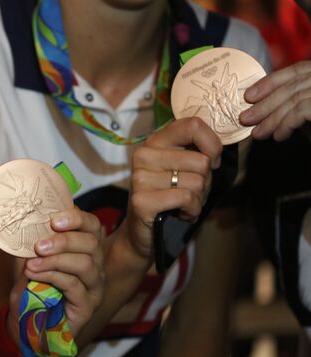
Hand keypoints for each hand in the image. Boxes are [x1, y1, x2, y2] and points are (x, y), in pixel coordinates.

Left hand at [7, 208, 104, 341]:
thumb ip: (33, 245)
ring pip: (86, 264)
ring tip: (33, 263)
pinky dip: (53, 276)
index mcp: (85, 250)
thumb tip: (28, 224)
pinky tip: (36, 275)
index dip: (77, 218)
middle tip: (39, 245)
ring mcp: (94, 288)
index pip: (93, 226)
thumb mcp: (28, 261)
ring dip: (56, 259)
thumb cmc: (31, 291)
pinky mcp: (88, 307)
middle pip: (92, 243)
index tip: (54, 220)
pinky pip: (74, 285)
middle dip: (64, 240)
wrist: (26, 326)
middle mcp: (96, 266)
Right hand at [123, 117, 221, 260]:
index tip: (211, 161)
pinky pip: (186, 198)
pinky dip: (192, 210)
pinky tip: (180, 213)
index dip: (212, 144)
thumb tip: (216, 152)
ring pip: (196, 181)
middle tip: (190, 192)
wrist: (143, 231)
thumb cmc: (170, 197)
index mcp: (155, 141)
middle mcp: (144, 154)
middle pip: (201, 160)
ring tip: (183, 203)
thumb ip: (196, 152)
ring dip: (198, 198)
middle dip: (205, 181)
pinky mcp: (142, 200)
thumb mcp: (183, 168)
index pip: (192, 125)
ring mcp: (140, 177)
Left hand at [240, 61, 310, 141]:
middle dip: (265, 103)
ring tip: (258, 133)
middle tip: (245, 118)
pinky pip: (302, 110)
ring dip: (272, 117)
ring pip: (295, 98)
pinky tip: (278, 136)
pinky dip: (286, 123)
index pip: (297, 70)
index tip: (249, 96)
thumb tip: (261, 105)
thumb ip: (294, 105)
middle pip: (294, 85)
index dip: (270, 82)